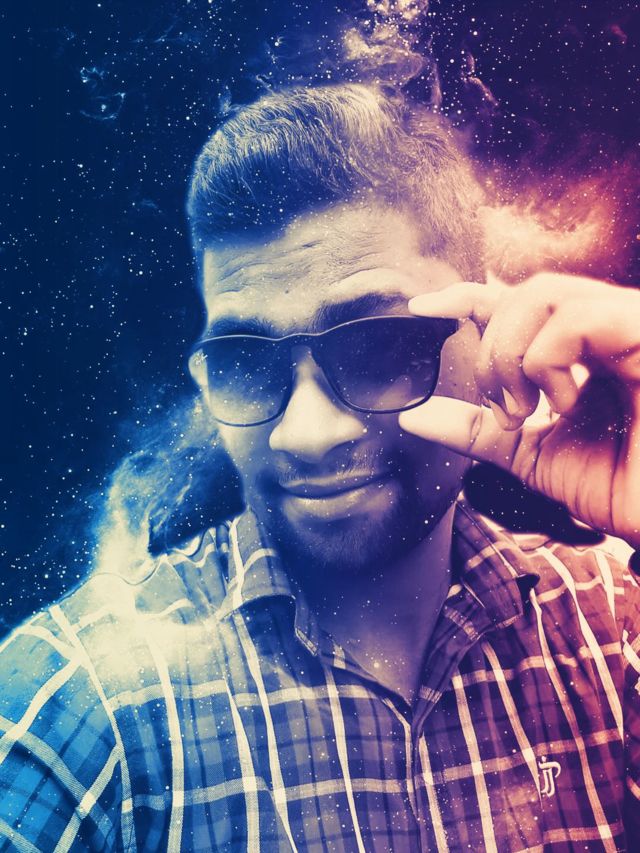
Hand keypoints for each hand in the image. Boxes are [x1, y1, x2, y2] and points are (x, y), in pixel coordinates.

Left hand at [399, 273, 639, 546]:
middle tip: (502, 410)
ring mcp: (628, 327)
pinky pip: (576, 317)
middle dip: (491, 351)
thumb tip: (412, 417)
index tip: (421, 310)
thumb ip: (474, 430)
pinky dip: (546, 360)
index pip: (516, 302)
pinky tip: (560, 403)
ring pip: (544, 294)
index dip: (465, 296)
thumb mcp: (528, 453)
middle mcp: (604, 329)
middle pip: (522, 292)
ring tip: (525, 410)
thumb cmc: (618, 486)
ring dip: (512, 355)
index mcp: (578, 351)